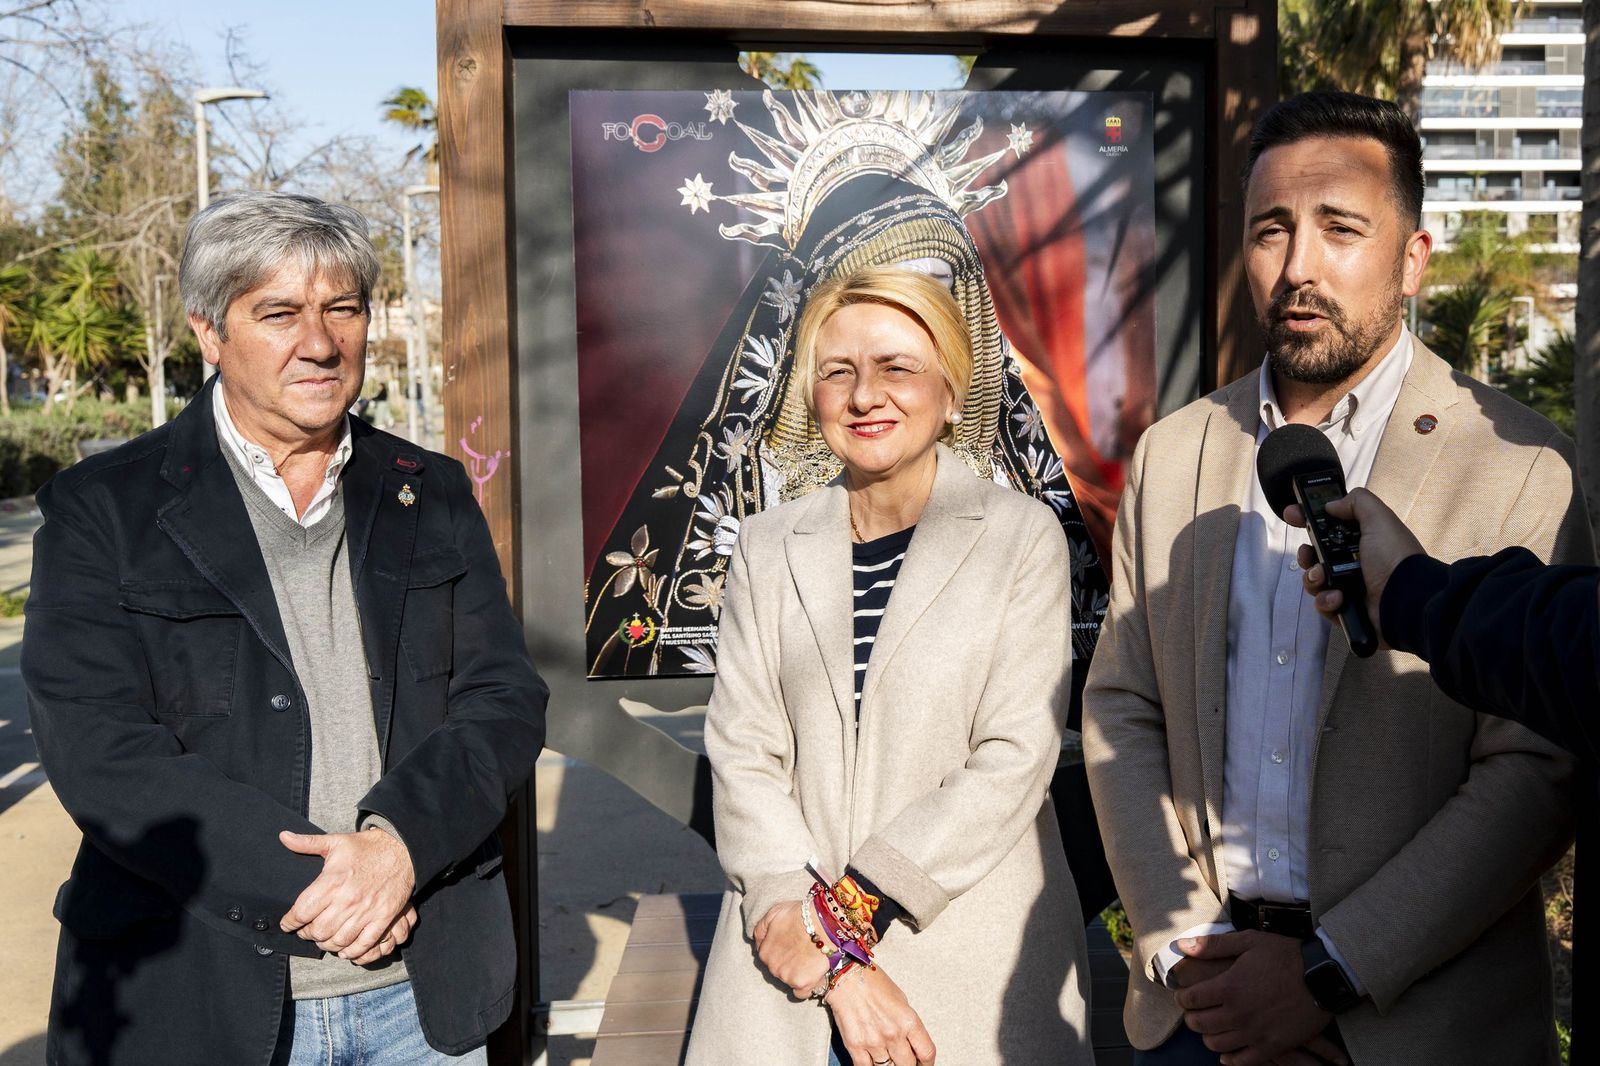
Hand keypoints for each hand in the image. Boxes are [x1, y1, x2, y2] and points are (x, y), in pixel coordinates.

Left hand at [279, 827, 416, 960]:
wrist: (403, 848)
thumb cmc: (367, 847)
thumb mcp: (336, 841)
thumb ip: (307, 843)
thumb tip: (283, 837)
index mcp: (332, 881)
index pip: (301, 912)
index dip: (290, 922)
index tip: (287, 923)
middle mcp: (347, 900)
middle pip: (318, 931)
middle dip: (307, 934)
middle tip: (306, 931)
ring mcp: (366, 911)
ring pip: (338, 940)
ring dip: (327, 943)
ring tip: (324, 938)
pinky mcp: (383, 918)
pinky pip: (363, 944)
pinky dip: (352, 951)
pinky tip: (344, 949)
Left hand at [752, 900, 829, 995]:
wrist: (823, 923)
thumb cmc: (799, 915)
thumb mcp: (773, 914)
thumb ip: (761, 929)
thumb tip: (758, 942)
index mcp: (764, 953)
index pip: (769, 957)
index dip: (780, 950)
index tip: (790, 945)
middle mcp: (773, 968)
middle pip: (778, 970)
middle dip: (787, 962)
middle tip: (800, 951)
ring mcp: (787, 977)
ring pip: (789, 980)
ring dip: (796, 973)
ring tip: (809, 959)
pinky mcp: (803, 984)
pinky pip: (801, 994)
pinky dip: (805, 987)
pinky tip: (811, 976)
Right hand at [825, 964, 935, 1065]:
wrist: (846, 976)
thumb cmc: (873, 982)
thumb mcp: (901, 1000)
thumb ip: (908, 1024)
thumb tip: (912, 1044)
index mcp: (909, 1020)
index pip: (927, 1053)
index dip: (927, 1064)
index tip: (924, 1064)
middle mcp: (893, 1034)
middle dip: (908, 1065)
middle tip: (904, 1061)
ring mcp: (874, 1042)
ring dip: (888, 1065)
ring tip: (887, 1058)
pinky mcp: (855, 1046)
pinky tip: (872, 1061)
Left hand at [1172, 931, 1341, 1064]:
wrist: (1324, 976)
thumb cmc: (1286, 955)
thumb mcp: (1248, 941)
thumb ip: (1212, 945)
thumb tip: (1182, 945)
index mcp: (1228, 987)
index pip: (1189, 1000)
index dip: (1182, 998)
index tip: (1184, 995)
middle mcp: (1238, 1013)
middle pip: (1199, 1024)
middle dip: (1191, 1017)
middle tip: (1195, 1012)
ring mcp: (1255, 1033)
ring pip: (1216, 1045)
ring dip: (1209, 1036)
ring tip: (1212, 1028)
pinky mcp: (1272, 1046)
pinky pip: (1242, 1061)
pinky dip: (1230, 1059)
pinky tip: (1227, 1053)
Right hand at [1285, 488, 1423, 644]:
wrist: (1405, 600)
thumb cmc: (1393, 557)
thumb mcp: (1379, 519)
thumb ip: (1357, 502)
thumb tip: (1331, 505)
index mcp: (1362, 540)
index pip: (1328, 527)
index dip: (1308, 519)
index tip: (1292, 515)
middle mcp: (1354, 562)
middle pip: (1316, 555)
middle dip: (1306, 553)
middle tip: (1307, 554)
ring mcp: (1349, 587)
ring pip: (1314, 580)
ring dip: (1313, 577)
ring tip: (1322, 577)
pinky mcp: (1345, 610)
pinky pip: (1322, 604)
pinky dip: (1326, 600)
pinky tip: (1338, 597)